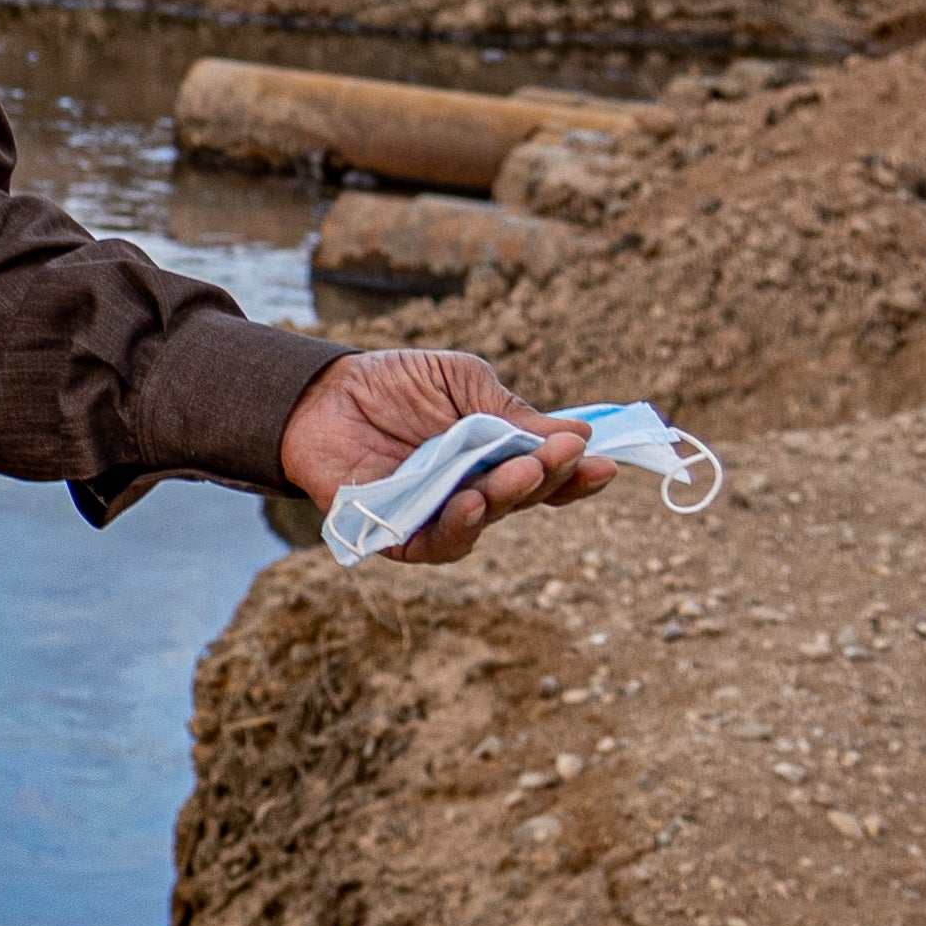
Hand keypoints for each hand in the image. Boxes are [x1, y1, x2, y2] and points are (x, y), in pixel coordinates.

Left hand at [276, 344, 605, 563]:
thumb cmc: (394, 384)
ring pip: (482, 523)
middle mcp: (471, 491)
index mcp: (494, 458)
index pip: (545, 477)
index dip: (575, 476)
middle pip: (520, 499)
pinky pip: (431, 543)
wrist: (321, 390)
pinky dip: (455, 527)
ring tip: (518, 476)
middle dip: (545, 479)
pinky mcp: (393, 531)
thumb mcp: (462, 382)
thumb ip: (510, 413)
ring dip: (505, 501)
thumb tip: (578, 433)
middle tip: (558, 456)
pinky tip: (470, 503)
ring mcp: (434, 513)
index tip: (604, 463)